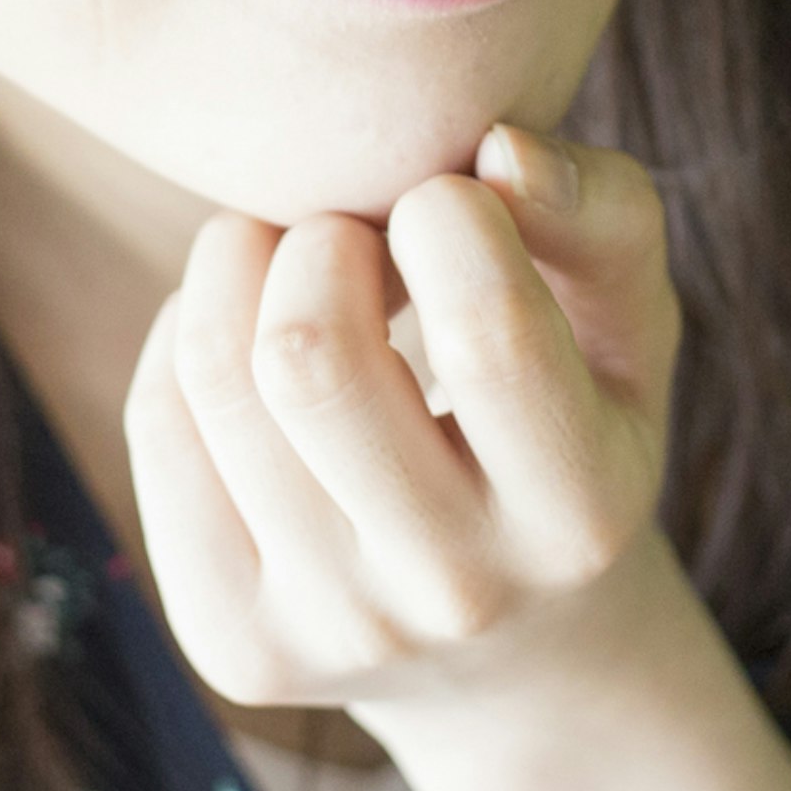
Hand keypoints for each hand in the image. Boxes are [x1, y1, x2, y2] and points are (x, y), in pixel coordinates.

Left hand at [118, 121, 682, 719]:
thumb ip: (600, 215)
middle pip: (311, 356)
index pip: (486, 330)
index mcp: (582, 513)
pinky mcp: (233, 641)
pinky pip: (161, 424)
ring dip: (240, 262)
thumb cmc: (575, 418)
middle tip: (357, 232)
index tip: (450, 203)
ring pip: (216, 377)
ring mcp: (332, 630)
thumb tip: (499, 148)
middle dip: (320, 238)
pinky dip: (188, 331)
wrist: (515, 641)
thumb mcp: (630, 321)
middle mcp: (457, 593)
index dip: (449, 214)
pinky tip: (250, 331)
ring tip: (297, 258)